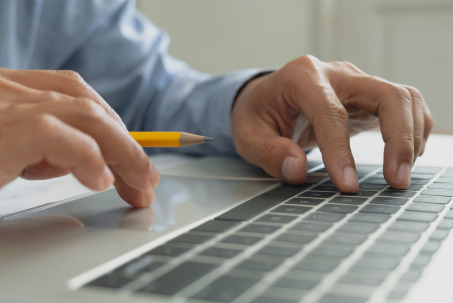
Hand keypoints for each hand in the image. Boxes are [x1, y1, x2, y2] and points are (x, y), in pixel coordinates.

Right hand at [0, 68, 159, 206]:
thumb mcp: (7, 155)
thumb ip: (44, 150)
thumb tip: (91, 165)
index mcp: (9, 93)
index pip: (75, 96)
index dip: (113, 127)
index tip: (133, 161)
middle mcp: (5, 90)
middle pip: (86, 105)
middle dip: (126, 145)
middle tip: (146, 180)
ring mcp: (1, 106)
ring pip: (83, 114)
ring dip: (122, 151)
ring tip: (138, 184)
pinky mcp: (0, 131)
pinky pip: (54, 135)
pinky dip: (87, 157)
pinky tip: (101, 181)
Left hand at [231, 55, 432, 191]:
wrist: (266, 98)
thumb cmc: (257, 115)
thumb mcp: (247, 136)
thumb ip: (269, 152)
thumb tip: (298, 169)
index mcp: (301, 77)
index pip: (330, 112)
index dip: (340, 151)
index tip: (347, 186)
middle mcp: (334, 73)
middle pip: (385, 94)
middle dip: (397, 138)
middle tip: (396, 180)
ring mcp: (355, 82)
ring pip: (402, 98)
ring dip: (410, 136)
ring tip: (400, 174)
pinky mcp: (366, 96)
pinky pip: (403, 106)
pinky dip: (412, 129)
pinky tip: (404, 156)